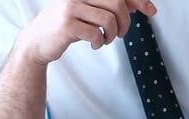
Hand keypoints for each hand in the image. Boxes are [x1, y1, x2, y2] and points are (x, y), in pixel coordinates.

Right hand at [16, 0, 156, 64]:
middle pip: (117, 4)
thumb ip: (109, 8)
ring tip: (106, 39)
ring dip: (112, 34)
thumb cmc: (67, 26)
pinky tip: (94, 44)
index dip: (138, 0)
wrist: (37, 42)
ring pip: (108, 19)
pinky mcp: (67, 25)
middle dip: (125, 22)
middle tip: (120, 34)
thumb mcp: (88, 13)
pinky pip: (96, 33)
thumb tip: (137, 6)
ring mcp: (70, 8)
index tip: (151, 11)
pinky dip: (100, 42)